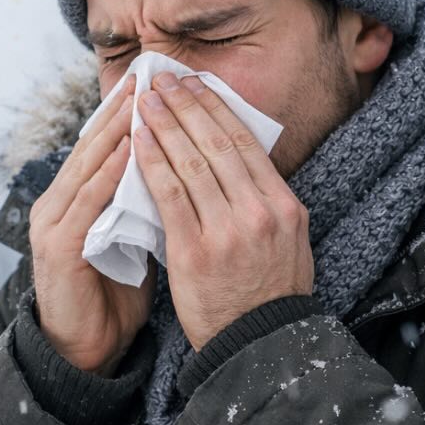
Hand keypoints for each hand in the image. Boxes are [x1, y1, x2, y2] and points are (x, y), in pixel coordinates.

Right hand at [29, 72, 156, 375]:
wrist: (86, 350)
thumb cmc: (112, 296)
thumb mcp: (132, 239)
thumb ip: (143, 205)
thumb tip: (181, 171)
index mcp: (74, 201)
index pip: (102, 147)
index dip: (126, 115)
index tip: (155, 84)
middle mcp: (57, 204)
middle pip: (91, 147)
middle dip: (120, 111)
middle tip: (147, 77)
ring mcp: (53, 224)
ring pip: (86, 167)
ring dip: (114, 132)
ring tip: (141, 101)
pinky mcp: (57, 248)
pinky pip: (87, 203)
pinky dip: (108, 174)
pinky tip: (130, 152)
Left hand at [134, 71, 313, 349]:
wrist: (257, 345)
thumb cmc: (267, 293)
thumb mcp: (287, 241)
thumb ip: (265, 201)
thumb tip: (239, 159)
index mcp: (283, 205)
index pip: (244, 142)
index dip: (215, 107)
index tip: (194, 84)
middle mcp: (259, 212)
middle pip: (217, 143)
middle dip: (186, 104)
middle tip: (163, 79)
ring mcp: (228, 231)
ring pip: (191, 162)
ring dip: (164, 125)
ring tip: (144, 100)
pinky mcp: (195, 251)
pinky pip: (169, 195)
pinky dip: (151, 162)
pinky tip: (136, 141)